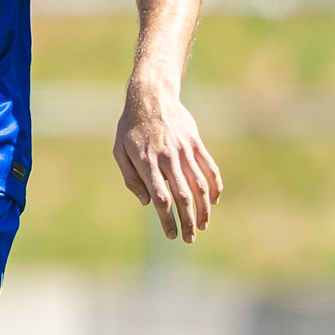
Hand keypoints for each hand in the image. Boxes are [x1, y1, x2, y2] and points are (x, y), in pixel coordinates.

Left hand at [114, 77, 222, 242]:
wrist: (151, 96)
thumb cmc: (131, 127)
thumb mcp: (120, 151)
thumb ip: (131, 179)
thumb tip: (146, 203)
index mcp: (147, 162)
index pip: (161, 197)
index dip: (167, 219)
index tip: (171, 234)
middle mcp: (167, 158)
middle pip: (182, 196)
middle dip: (187, 221)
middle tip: (189, 238)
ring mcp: (184, 150)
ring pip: (199, 185)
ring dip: (203, 208)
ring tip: (203, 225)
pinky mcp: (195, 143)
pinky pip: (209, 168)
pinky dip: (214, 185)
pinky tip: (214, 200)